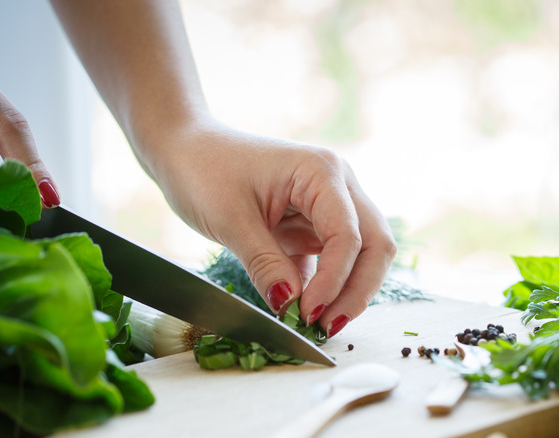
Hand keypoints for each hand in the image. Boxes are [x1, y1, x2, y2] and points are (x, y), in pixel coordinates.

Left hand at [147, 117, 396, 336]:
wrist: (184, 150)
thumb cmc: (204, 170)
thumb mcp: (231, 220)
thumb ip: (265, 264)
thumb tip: (291, 307)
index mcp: (322, 172)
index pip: (348, 235)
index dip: (334, 280)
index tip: (307, 314)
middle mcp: (337, 185)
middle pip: (374, 244)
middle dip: (358, 289)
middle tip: (329, 327)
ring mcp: (328, 205)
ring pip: (361, 255)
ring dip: (346, 291)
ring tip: (318, 325)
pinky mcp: (311, 225)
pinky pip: (332, 261)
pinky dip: (324, 287)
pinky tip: (304, 312)